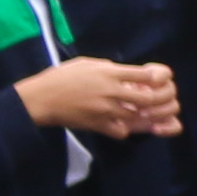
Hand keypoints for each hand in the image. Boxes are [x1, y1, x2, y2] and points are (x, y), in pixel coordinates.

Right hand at [15, 56, 177, 138]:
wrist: (41, 98)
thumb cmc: (61, 77)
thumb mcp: (87, 63)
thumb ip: (108, 68)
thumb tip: (124, 71)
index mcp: (109, 73)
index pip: (146, 74)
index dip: (156, 77)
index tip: (155, 80)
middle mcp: (111, 91)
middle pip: (148, 97)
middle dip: (155, 98)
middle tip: (152, 99)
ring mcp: (106, 109)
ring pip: (137, 115)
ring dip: (140, 114)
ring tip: (137, 111)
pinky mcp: (98, 124)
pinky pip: (122, 131)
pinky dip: (124, 129)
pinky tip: (120, 123)